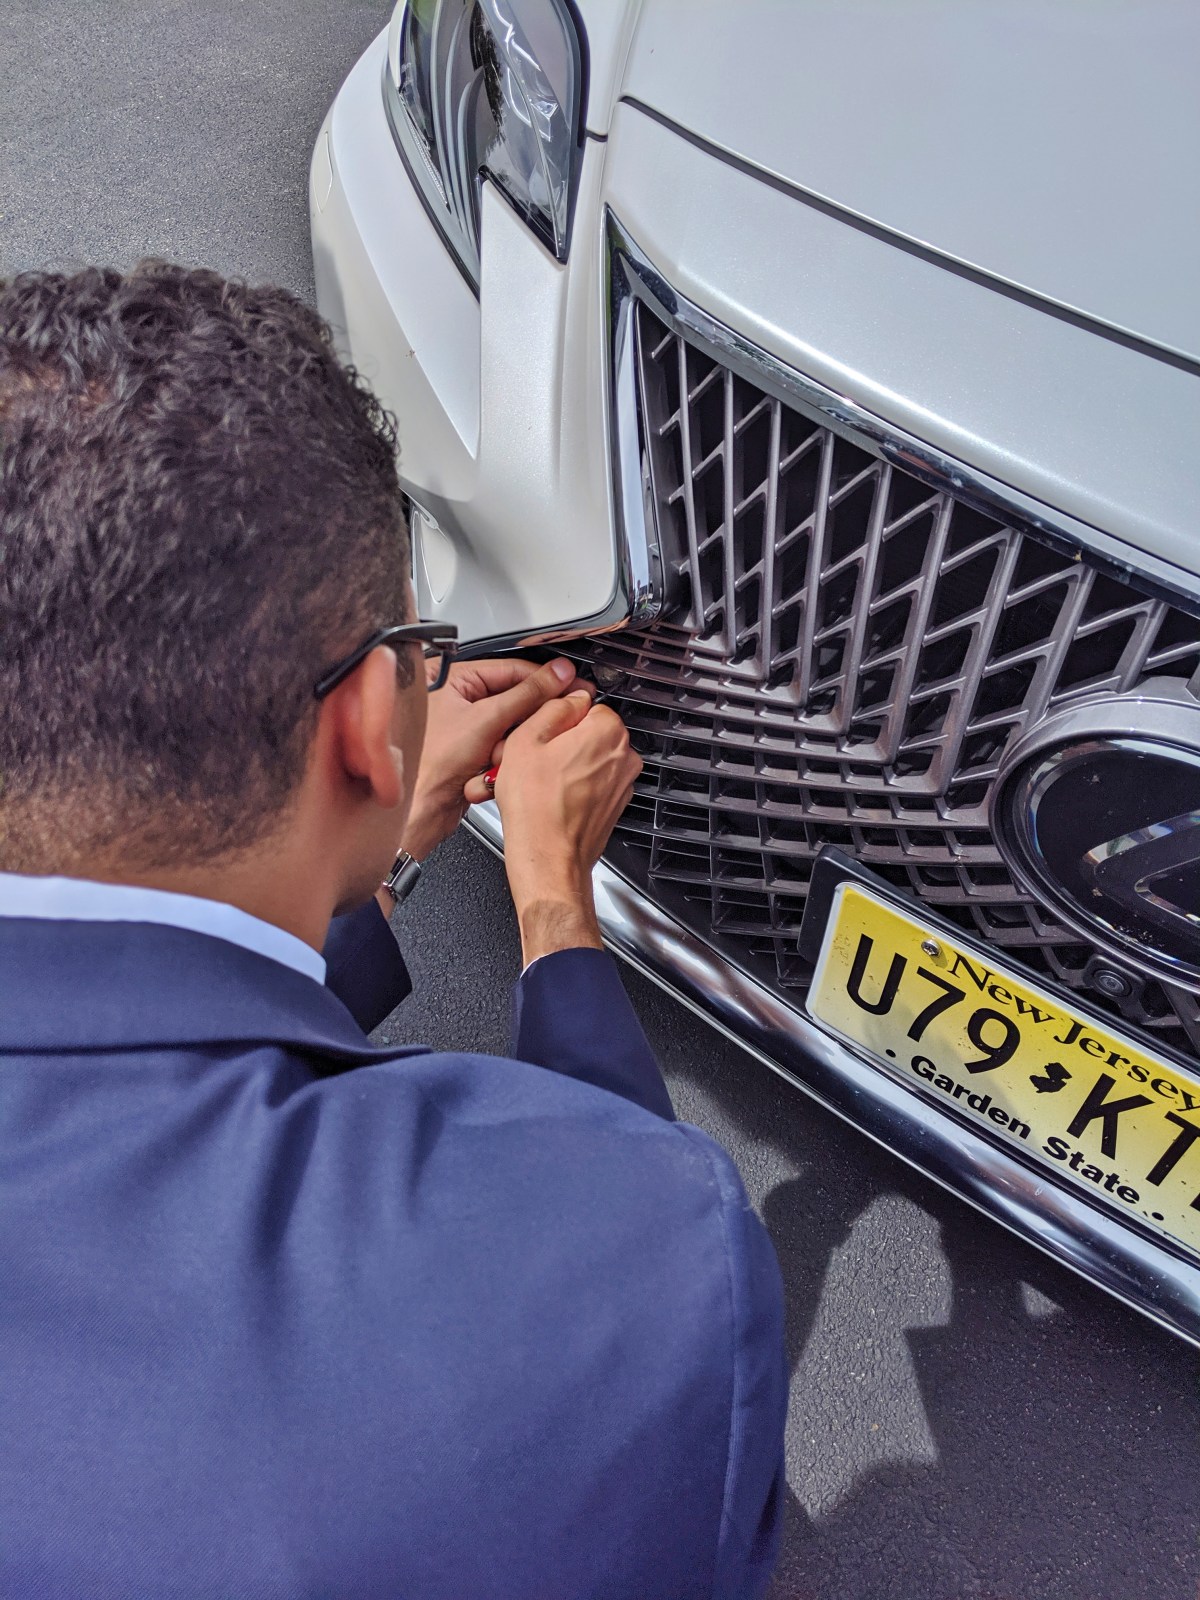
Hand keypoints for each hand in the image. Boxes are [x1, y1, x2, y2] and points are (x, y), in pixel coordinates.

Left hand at [401, 656, 585, 860]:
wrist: (420, 810)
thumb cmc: (430, 763)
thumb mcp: (487, 720)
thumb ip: (528, 693)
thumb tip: (557, 673)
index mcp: (451, 676)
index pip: (510, 668)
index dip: (544, 678)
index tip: (571, 683)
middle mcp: (456, 697)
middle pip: (513, 697)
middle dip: (524, 719)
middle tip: (548, 724)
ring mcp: (464, 724)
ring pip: (511, 724)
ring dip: (511, 742)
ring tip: (500, 754)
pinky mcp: (470, 748)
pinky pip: (503, 744)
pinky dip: (504, 756)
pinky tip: (494, 767)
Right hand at [490, 692, 641, 964]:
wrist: (548, 858)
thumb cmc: (536, 807)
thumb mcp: (526, 740)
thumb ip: (552, 708)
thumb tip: (567, 698)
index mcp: (606, 731)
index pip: (586, 704)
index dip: (557, 718)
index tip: (541, 732)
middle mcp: (623, 756)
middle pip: (589, 732)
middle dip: (562, 742)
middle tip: (534, 757)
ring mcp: (622, 783)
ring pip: (590, 759)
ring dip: (567, 765)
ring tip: (538, 781)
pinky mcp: (614, 806)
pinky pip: (592, 785)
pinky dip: (574, 788)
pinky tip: (550, 798)